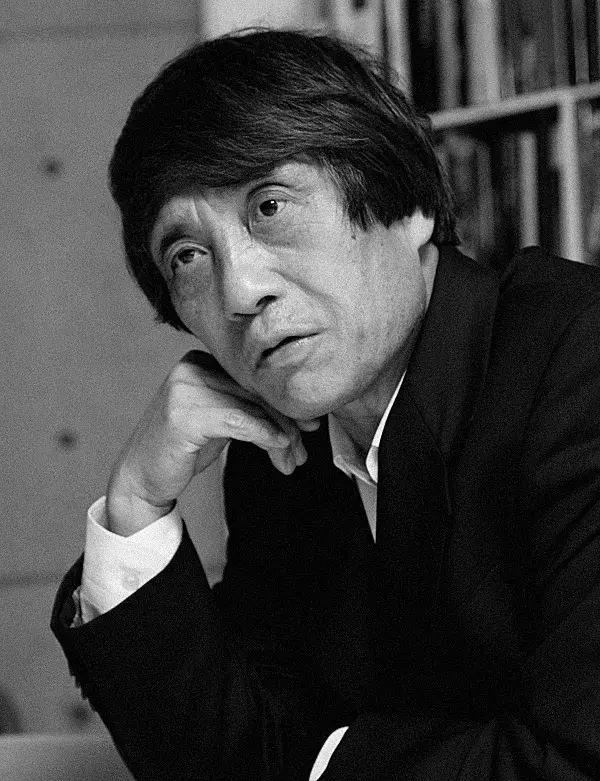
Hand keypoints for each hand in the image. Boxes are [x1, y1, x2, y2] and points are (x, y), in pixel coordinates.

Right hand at [106, 350, 319, 535]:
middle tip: (304, 448)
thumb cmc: (184, 449)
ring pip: (252, 407)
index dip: (286, 401)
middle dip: (287, 422)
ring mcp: (185, 389)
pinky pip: (239, 421)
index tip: (311, 423)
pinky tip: (279, 448)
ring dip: (280, 436)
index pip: (255, 379)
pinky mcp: (184, 414)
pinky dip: (265, 435)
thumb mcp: (220, 419)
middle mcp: (192, 367)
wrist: (142, 477)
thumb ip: (248, 406)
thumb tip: (299, 413)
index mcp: (201, 361)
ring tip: (293, 459)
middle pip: (256, 392)